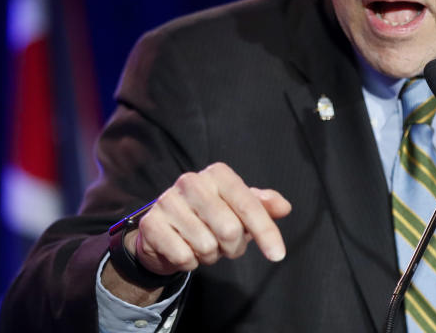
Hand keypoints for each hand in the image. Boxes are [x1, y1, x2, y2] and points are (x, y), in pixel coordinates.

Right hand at [104, 162, 291, 302]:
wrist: (164, 231)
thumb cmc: (209, 217)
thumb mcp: (238, 207)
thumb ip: (262, 205)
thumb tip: (284, 207)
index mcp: (218, 174)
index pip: (249, 205)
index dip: (266, 232)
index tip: (277, 255)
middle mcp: (191, 182)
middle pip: (230, 230)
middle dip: (233, 248)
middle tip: (226, 247)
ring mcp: (167, 201)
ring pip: (207, 246)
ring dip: (211, 256)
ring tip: (203, 246)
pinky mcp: (151, 224)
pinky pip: (183, 256)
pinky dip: (189, 263)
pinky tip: (184, 250)